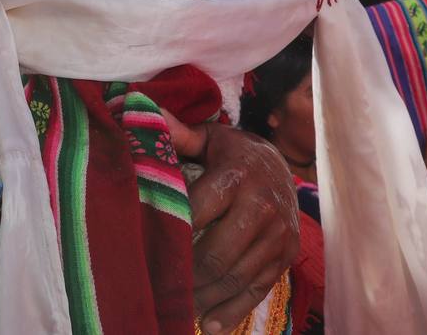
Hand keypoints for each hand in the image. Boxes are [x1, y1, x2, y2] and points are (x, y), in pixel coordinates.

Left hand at [165, 111, 298, 333]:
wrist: (282, 165)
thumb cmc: (233, 154)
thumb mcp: (208, 140)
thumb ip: (176, 135)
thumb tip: (140, 112)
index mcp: (237, 176)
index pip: (197, 213)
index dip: (170, 234)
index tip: (146, 250)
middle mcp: (262, 207)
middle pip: (217, 256)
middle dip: (186, 277)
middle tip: (160, 288)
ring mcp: (278, 235)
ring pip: (235, 278)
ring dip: (204, 298)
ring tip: (177, 306)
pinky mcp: (286, 256)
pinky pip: (258, 290)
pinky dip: (232, 311)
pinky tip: (208, 324)